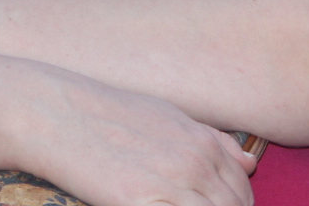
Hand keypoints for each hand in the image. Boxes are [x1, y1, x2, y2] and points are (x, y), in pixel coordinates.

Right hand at [32, 73, 256, 205]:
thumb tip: (250, 163)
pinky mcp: (144, 202)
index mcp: (205, 142)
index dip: (236, 205)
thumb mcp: (168, 116)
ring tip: (170, 205)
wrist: (58, 113)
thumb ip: (211, 140)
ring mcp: (174, 183)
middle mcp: (198, 162)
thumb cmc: (108, 114)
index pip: (243, 189)